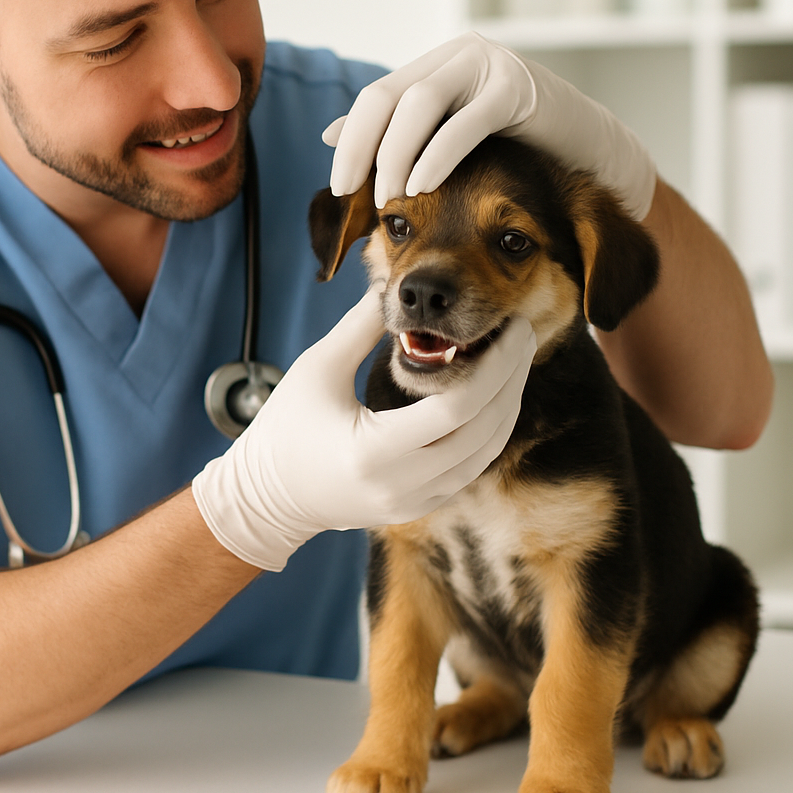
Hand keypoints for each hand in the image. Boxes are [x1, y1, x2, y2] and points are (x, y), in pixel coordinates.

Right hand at [191, 292, 536, 571]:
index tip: (511, 329)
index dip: (495, 366)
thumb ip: (360, 328)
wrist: (269, 499)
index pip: (456, 409)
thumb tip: (394, 284)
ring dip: (507, 405)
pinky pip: (470, 468)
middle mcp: (402, 486)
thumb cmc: (285, 428)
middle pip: (484, 432)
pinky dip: (488, 430)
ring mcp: (414, 503)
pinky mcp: (420, 508)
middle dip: (512, 380)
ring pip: (485, 454)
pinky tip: (494, 395)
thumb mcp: (316, 369)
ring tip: (515, 361)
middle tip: (523, 334)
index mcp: (374, 452)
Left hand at [325, 32, 656, 219]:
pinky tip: (423, 186)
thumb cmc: (514, 149)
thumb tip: (331, 133)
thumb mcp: (447, 137)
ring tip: (390, 196)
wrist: (584, 150)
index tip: (340, 187)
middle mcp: (457, 58)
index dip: (351, 141)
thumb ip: (395, 132)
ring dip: (397, 153)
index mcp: (435, 66)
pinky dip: (438, 155)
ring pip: (420, 103)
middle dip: (364, 147)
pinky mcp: (518, 89)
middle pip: (389, 96)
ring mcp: (488, 67)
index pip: (376, 98)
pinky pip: (466, 121)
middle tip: (356, 194)